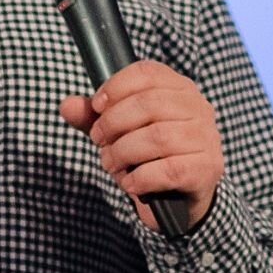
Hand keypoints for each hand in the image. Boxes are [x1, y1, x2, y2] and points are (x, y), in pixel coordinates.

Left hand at [59, 60, 223, 231]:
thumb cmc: (149, 156)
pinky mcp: (206, 169)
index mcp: (179, 88)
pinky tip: (131, 183)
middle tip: (99, 140)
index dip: (115, 86)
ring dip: (123, 152)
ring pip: (157, 137)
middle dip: (114, 123)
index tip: (96, 106)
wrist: (180, 200)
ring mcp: (206, 138)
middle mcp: (199, 108)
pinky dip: (140, 178)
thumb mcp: (119, 132)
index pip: (147, 72)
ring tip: (110, 162)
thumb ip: (93, 118)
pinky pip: (168, 170)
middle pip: (149, 103)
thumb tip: (66, 106)